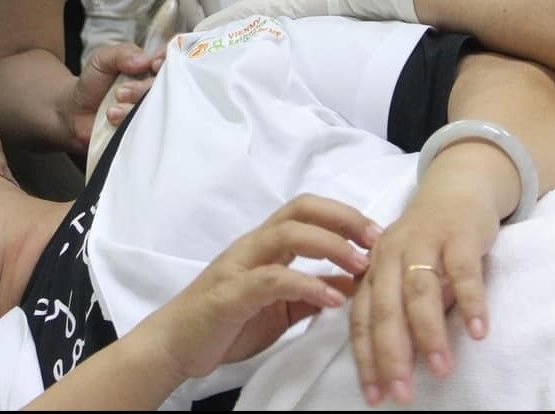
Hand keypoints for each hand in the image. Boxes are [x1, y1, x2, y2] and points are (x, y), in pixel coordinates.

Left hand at [66, 41, 160, 147]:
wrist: (74, 113)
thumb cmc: (93, 82)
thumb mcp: (103, 58)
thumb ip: (123, 53)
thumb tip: (146, 60)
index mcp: (151, 67)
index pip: (171, 60)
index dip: (168, 62)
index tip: (153, 65)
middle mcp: (156, 88)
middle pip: (166, 86)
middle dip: (143, 88)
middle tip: (120, 92)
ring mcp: (152, 110)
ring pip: (157, 108)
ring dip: (133, 106)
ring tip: (111, 109)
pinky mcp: (144, 130)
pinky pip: (147, 128)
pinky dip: (129, 121)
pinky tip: (112, 117)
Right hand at [151, 195, 381, 380]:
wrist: (175, 346)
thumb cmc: (229, 323)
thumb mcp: (282, 307)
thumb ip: (313, 291)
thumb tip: (355, 282)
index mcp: (267, 245)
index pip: (308, 209)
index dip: (345, 214)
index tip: (379, 233)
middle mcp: (254, 245)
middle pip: (301, 208)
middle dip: (343, 218)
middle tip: (376, 239)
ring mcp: (240, 265)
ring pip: (287, 234)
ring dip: (330, 245)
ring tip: (361, 265)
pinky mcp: (231, 293)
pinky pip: (272, 279)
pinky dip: (307, 284)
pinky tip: (332, 300)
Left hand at [350, 150, 503, 406]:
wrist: (457, 187)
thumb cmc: (429, 241)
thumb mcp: (405, 273)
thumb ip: (400, 311)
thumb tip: (400, 364)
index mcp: (374, 267)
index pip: (362, 318)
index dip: (367, 359)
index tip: (376, 397)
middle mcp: (391, 253)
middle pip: (386, 308)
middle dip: (392, 355)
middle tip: (402, 393)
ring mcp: (424, 241)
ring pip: (420, 291)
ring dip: (429, 333)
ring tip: (440, 369)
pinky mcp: (458, 234)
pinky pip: (464, 271)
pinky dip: (471, 301)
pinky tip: (479, 331)